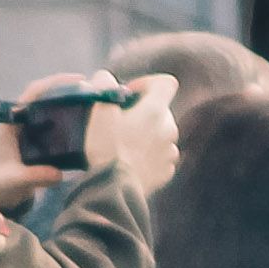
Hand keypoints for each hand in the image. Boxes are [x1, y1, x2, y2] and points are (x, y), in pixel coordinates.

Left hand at [0, 72, 108, 205]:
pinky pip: (61, 126)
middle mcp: (25, 121)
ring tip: (99, 107)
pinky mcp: (42, 141)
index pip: (33, 93)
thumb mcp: (11, 180)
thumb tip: (59, 174)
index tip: (79, 80)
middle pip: (49, 97)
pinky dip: (76, 123)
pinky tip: (92, 127)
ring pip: (56, 110)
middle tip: (96, 93)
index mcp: (13, 122)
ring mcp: (34, 130)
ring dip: (75, 106)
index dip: (54, 83)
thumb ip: (32, 177)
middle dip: (72, 91)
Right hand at [76, 75, 182, 189]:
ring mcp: (170, 152)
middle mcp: (169, 129)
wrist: (114, 189)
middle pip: (161, 110)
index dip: (147, 83)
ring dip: (146, 135)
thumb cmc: (106, 149)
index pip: (166, 83)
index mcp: (155, 111)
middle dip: (142, 112)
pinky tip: (129, 163)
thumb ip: (103, 88)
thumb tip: (105, 77)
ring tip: (122, 146)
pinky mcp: (166, 172)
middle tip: (119, 123)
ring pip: (161, 135)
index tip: (128, 94)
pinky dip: (148, 156)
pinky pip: (160, 157)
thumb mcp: (99, 113)